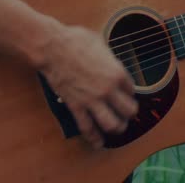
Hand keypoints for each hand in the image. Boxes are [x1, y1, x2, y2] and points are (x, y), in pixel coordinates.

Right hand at [38, 24, 136, 148]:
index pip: (132, 90)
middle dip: (129, 113)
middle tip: (127, 113)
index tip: (125, 93)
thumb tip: (110, 61)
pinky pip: (87, 127)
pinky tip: (98, 143)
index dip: (129, 92)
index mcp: (117, 73)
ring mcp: (92, 100)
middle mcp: (108, 90)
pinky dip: (93, 138)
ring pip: (112, 124)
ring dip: (117, 128)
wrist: (52, 47)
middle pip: (128, 110)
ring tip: (117, 127)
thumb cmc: (75, 40)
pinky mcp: (76, 106)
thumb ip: (109, 58)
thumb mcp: (101, 44)